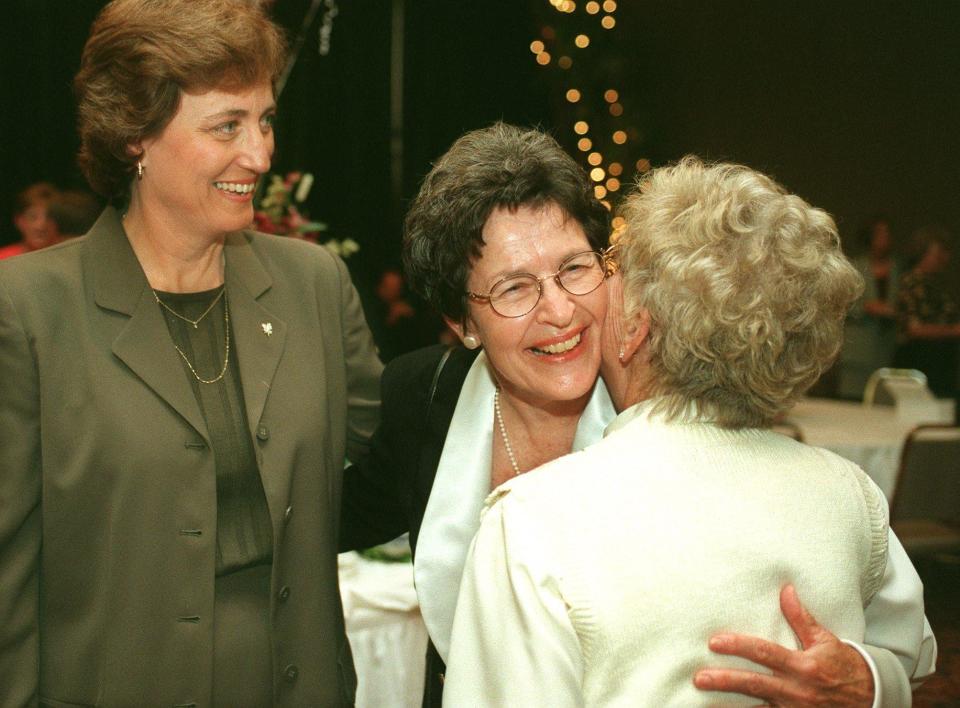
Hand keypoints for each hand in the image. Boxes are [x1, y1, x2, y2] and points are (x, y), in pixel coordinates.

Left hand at [693, 585, 873, 706]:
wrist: (871, 698)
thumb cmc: (843, 665)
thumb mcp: (825, 640)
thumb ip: (801, 618)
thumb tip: (785, 589)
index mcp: (803, 666)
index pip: (765, 653)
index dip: (739, 647)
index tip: (714, 642)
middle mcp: (797, 690)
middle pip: (755, 684)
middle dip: (726, 681)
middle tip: (699, 678)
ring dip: (729, 706)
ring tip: (702, 702)